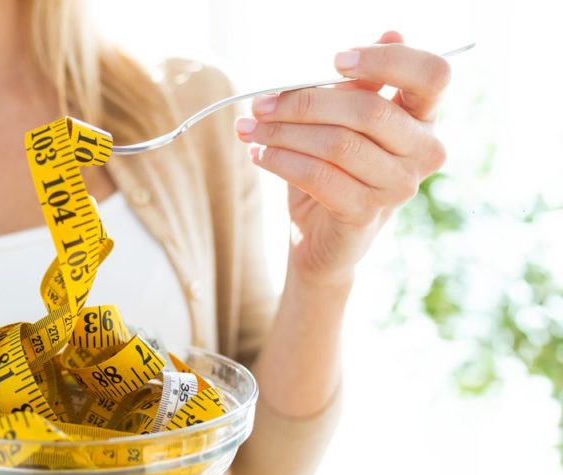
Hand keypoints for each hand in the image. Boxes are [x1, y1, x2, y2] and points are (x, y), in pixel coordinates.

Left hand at [234, 31, 449, 288]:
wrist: (320, 236)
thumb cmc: (333, 167)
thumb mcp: (343, 120)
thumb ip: (359, 84)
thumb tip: (391, 30)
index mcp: (424, 117)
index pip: (433, 74)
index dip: (387, 60)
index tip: (335, 60)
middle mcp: (423, 151)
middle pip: (368, 110)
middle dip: (304, 102)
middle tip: (259, 103)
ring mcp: (398, 187)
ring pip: (338, 144)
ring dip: (283, 132)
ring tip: (249, 129)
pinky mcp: (365, 214)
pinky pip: (319, 177)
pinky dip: (282, 161)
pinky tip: (259, 153)